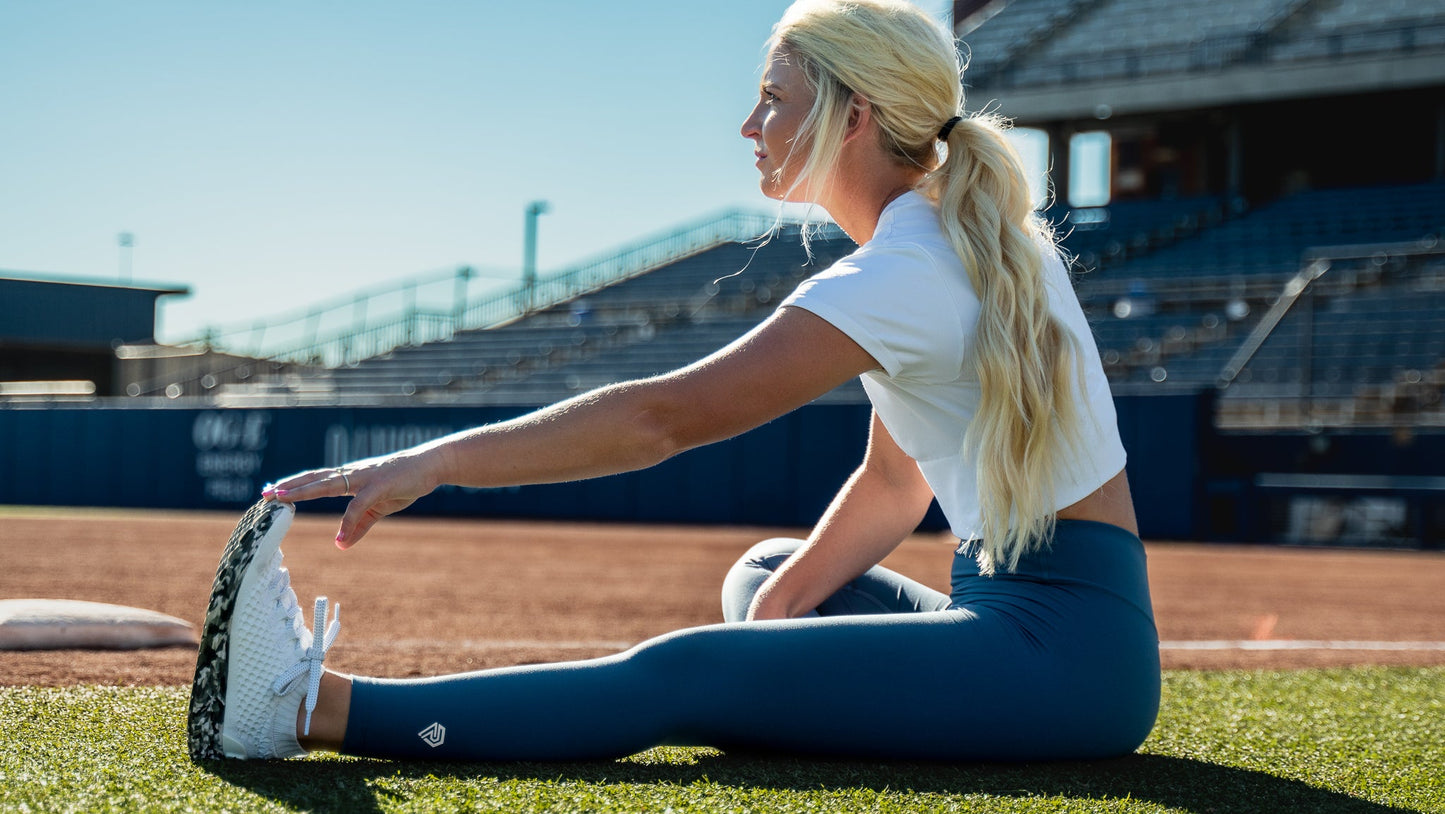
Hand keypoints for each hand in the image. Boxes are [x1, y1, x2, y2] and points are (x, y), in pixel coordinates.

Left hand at [263, 448, 442, 548]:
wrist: (430, 466)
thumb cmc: (404, 482)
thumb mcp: (379, 508)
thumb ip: (359, 526)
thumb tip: (340, 545)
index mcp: (349, 478)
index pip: (315, 479)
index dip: (294, 485)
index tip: (272, 491)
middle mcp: (351, 474)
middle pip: (313, 478)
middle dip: (289, 486)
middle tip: (265, 494)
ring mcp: (364, 477)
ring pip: (327, 484)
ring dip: (303, 491)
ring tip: (283, 499)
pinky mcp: (379, 486)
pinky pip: (358, 505)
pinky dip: (347, 521)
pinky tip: (339, 537)